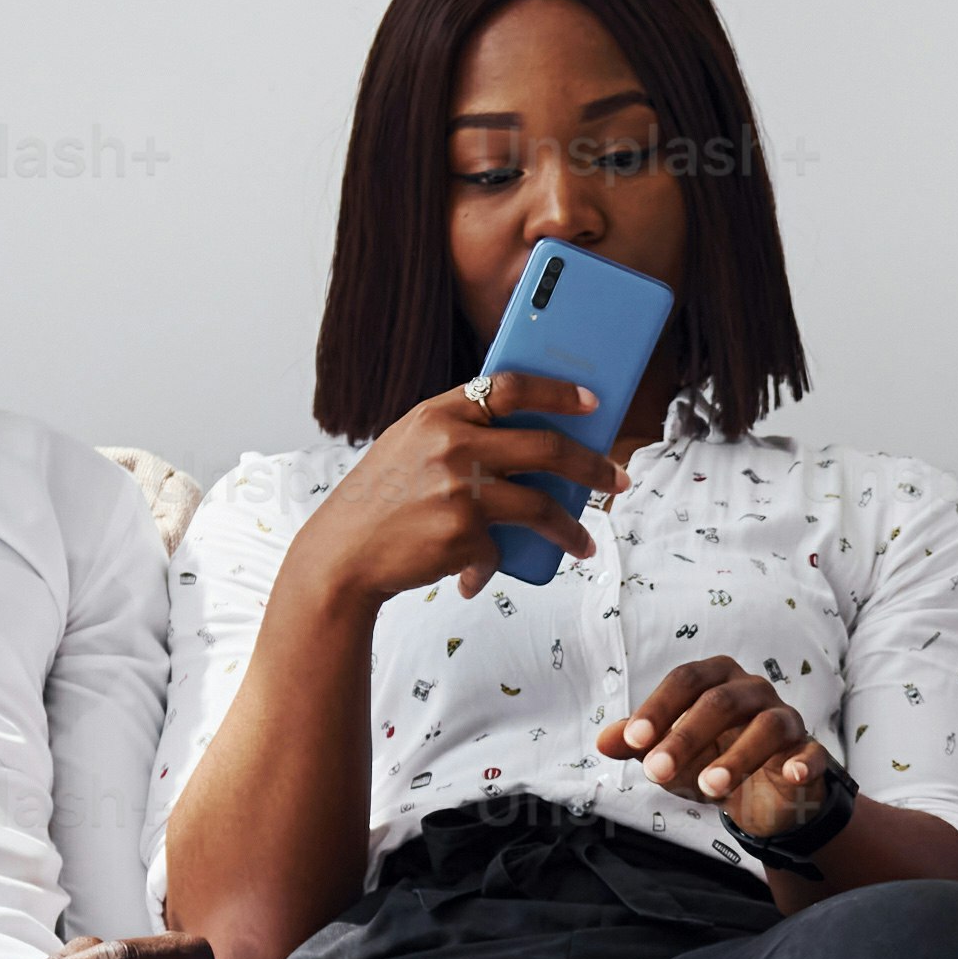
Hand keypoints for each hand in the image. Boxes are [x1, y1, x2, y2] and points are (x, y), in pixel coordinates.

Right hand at [291, 370, 618, 611]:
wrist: (342, 556)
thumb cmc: (382, 501)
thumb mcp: (409, 447)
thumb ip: (458, 434)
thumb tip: (532, 442)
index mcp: (437, 414)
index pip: (510, 388)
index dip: (558, 392)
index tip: (593, 401)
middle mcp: (451, 446)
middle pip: (544, 447)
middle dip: (590, 466)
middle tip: (615, 480)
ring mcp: (459, 490)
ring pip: (541, 505)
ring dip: (572, 528)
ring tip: (585, 541)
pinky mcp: (462, 535)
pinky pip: (502, 549)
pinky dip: (496, 562)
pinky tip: (481, 570)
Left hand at [599, 653, 844, 845]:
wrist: (764, 796)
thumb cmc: (712, 760)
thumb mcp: (671, 754)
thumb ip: (639, 745)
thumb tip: (604, 741)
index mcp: (717, 681)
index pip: (687, 680)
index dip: (659, 708)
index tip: (635, 742)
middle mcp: (753, 692)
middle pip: (721, 701)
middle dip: (686, 737)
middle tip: (656, 772)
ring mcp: (786, 720)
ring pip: (767, 726)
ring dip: (736, 757)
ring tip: (708, 788)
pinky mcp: (811, 752)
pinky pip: (812, 751)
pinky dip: (803, 762)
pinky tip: (790, 776)